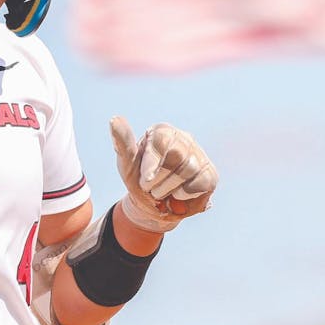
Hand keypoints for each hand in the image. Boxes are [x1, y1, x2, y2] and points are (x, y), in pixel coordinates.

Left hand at [110, 116, 216, 232]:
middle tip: (150, 188)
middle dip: (159, 180)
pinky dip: (184, 195)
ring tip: (162, 191)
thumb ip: (122, 141)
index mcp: (162, 131)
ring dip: (169, 189)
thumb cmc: (139, 179)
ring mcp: (200, 155)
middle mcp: (184, 139)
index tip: (145, 181)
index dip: (152, 165)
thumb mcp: (126, 162)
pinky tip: (177, 194)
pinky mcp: (210, 174)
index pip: (162, 142)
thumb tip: (114, 119)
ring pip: (189, 170)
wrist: (152, 206)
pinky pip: (200, 184)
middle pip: (176, 156)